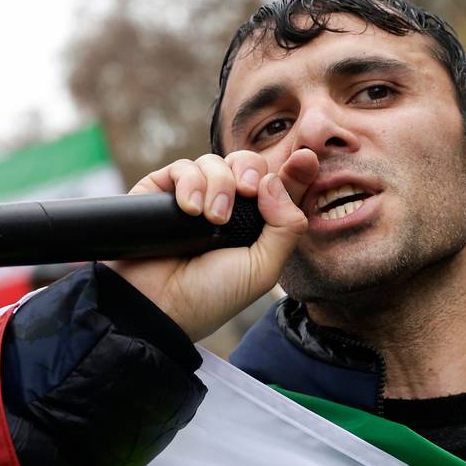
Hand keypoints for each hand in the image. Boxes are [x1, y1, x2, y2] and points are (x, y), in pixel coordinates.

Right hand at [107, 148, 314, 340]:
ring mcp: (193, 197)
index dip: (295, 169)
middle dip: (251, 171)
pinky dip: (190, 183)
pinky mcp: (161, 192)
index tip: (306, 158)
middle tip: (248, 191)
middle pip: (247, 163)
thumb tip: (275, 180)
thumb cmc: (210, 296)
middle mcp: (225, 206)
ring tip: (211, 218)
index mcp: (254, 224)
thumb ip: (285, 227)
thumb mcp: (263, 268)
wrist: (160, 306)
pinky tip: (189, 210)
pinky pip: (182, 168)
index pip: (278, 186)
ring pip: (215, 162)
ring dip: (219, 185)